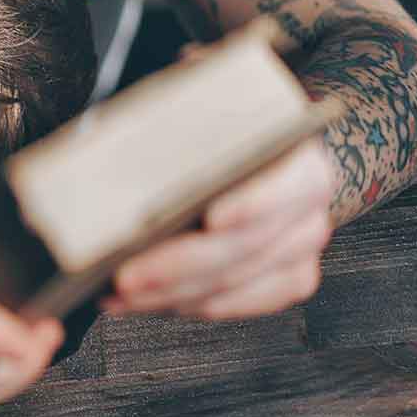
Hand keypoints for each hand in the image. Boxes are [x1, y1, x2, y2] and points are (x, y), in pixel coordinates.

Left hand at [98, 137, 336, 319]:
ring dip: (170, 293)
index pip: (289, 182)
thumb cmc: (219, 131)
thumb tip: (111, 150)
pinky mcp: (286, 278)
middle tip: (127, 275)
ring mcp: (298, 245)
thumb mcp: (196, 113)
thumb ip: (174, 130)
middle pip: (246, 245)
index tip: (212, 218)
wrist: (257, 149)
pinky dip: (186, 304)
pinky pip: (236, 304)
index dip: (253, 204)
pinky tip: (145, 300)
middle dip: (179, 266)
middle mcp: (306, 204)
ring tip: (119, 292)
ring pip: (235, 283)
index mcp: (297, 153)